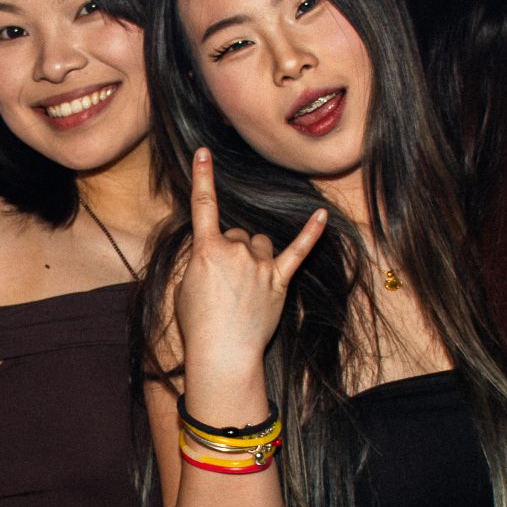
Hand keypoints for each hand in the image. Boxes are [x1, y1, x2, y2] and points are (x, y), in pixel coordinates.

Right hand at [173, 148, 328, 376]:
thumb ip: (202, 261)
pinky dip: (311, 233)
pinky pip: (298, 250)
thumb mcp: (185, 285)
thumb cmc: (199, 324)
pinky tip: (321, 216)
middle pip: (236, 233)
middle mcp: (236, 250)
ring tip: (244, 287)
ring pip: (260, 243)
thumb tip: (217, 253)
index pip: (203, 205)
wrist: (223, 352)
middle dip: (231, 251)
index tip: (204, 153)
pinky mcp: (279, 280)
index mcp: (207, 249)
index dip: (203, 176)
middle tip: (223, 283)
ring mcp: (260, 265)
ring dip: (254, 256)